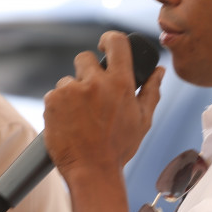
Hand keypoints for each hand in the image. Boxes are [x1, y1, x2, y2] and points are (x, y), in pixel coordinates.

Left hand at [42, 30, 163, 179]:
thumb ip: (151, 91)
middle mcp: (95, 83)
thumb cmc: (119, 149)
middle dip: (85, 72)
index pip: (116, 43)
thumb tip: (159, 71)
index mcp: (120, 84)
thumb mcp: (142, 121)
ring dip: (72, 94)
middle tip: (90, 96)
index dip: (109, 40)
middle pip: (83, 59)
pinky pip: (54, 96)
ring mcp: (71, 91)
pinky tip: (68, 124)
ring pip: (67, 81)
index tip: (104, 46)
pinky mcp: (52, 101)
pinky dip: (59, 107)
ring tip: (80, 118)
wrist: (91, 171)